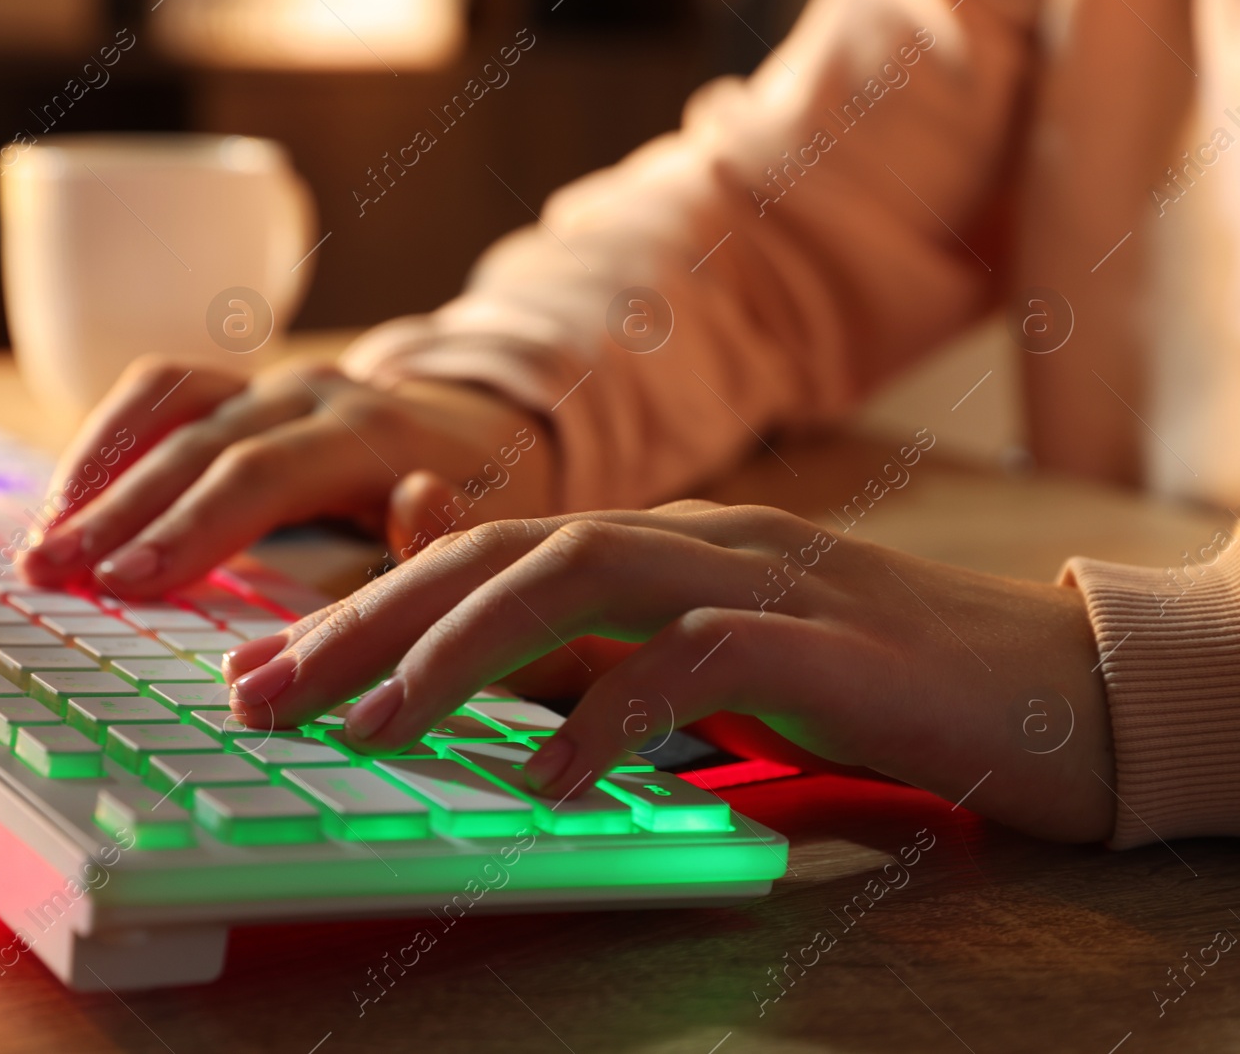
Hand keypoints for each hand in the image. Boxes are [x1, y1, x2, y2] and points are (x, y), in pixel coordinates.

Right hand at [18, 357, 555, 596]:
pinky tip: (68, 501)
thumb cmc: (484, 502)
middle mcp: (315, 394)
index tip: (124, 580)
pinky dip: (111, 440)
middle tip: (49, 572)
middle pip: (200, 443)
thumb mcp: (493, 527)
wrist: (484, 429)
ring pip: (169, 406)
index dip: (191, 525)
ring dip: (97, 471)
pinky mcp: (246, 389)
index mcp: (374, 433)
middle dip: (119, 510)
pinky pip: (164, 394)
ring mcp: (274, 384)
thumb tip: (416, 498)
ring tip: (40, 543)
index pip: (264, 473)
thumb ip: (451, 531)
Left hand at [222, 501, 1115, 842]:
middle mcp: (692, 540)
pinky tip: (548, 771)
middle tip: (262, 694)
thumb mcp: (702, 661)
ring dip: (460, 645)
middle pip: (500, 554)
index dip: (361, 605)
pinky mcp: (832, 641)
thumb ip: (592, 649)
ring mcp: (763, 576)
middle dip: (367, 621)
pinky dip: (613, 704)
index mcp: (657, 546)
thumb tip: (461, 651)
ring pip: (580, 572)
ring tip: (371, 723)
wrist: (1049, 686)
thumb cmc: (867, 681)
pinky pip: (701, 656)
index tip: (262, 668)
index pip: (481, 556)